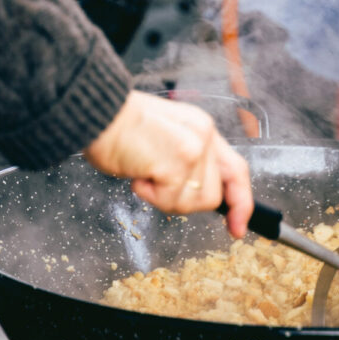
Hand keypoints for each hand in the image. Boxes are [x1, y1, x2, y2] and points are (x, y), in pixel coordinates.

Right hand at [83, 91, 253, 237]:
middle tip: (156, 183)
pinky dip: (150, 195)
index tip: (237, 227)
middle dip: (183, 200)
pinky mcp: (177, 164)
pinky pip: (170, 201)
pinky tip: (139, 172)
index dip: (240, 202)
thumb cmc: (119, 127)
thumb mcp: (166, 137)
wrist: (97, 112)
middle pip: (212, 195)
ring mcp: (193, 150)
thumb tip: (195, 191)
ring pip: (193, 202)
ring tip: (146, 172)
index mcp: (203, 129)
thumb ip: (188, 159)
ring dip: (165, 197)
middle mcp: (204, 137)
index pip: (236, 170)